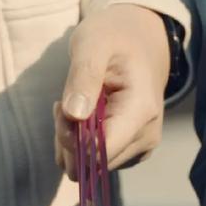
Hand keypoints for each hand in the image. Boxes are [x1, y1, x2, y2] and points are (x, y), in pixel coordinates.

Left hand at [55, 4, 169, 174]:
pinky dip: (80, 145)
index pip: (101, 150)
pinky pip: (96, 164)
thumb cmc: (115, 37)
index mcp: (141, 111)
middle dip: (69, 139)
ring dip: (71, 142)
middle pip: (94, 164)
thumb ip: (83, 77)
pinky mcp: (131, 153)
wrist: (141, 42)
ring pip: (91, 168)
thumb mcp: (93, 43)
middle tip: (62, 103)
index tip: (60, 108)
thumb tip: (74, 116)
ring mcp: (140, 149)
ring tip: (73, 106)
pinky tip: (83, 118)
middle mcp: (146, 137)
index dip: (71, 139)